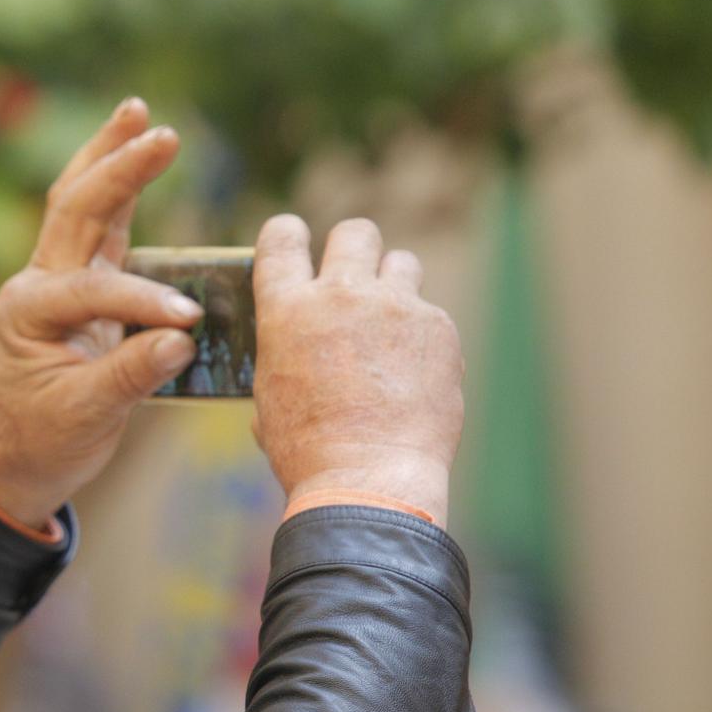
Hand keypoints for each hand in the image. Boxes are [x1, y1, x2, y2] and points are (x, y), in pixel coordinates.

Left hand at [0, 98, 202, 529]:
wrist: (19, 457)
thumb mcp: (86, 415)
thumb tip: (182, 339)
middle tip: (160, 131)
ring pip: (80, 203)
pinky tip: (136, 149)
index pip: (94, 289)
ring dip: (109, 156)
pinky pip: (100, 226)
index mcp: (28, 312)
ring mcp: (57, 280)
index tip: (187, 321)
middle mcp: (37, 284)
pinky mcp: (81, 286)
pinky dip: (119, 189)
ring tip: (137, 110)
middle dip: (117, 167)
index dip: (142, 301)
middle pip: (75, 208)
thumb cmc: (46, 438)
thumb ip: (131, 375)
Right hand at [251, 215, 464, 524]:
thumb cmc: (308, 450)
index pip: (281, 237)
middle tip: (356, 284)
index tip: (296, 244)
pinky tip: (414, 377)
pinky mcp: (438, 327)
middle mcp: (340, 294)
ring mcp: (394, 306)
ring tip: (390, 328)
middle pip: (354, 232)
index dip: (288, 235)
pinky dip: (422, 338)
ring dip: (394, 286)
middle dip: (354, 250)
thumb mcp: (272, 397)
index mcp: (286, 309)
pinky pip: (430, 315)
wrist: (367, 478)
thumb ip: (284, 356)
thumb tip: (295, 356)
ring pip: (401, 262)